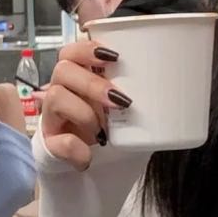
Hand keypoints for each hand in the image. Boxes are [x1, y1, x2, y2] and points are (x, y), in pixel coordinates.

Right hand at [40, 37, 130, 169]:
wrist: (97, 166)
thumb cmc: (113, 130)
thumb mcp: (126, 106)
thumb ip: (137, 91)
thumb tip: (166, 79)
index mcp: (79, 77)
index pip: (72, 52)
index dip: (87, 49)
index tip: (115, 56)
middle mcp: (61, 91)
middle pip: (63, 70)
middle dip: (92, 82)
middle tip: (119, 99)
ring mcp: (53, 116)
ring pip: (56, 98)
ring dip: (84, 112)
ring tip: (103, 130)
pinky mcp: (51, 142)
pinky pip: (57, 140)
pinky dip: (76, 148)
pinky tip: (89, 156)